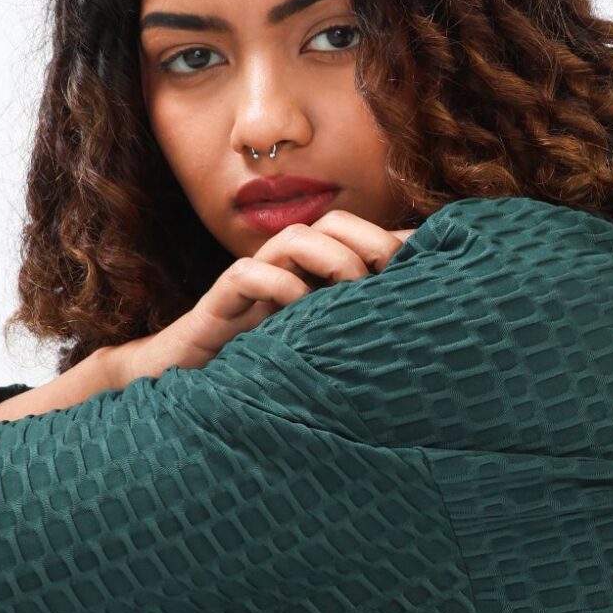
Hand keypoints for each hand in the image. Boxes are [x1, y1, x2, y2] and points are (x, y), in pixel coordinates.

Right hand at [112, 210, 421, 383]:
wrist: (187, 389)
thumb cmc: (263, 371)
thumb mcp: (322, 349)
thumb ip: (360, 325)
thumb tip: (419, 317)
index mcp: (315, 278)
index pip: (359, 236)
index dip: (393, 240)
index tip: (426, 266)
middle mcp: (287, 273)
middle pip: (330, 223)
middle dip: (369, 238)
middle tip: (393, 272)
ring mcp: (253, 285)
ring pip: (293, 238)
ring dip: (330, 255)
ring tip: (352, 287)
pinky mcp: (220, 306)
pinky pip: (246, 274)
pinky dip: (277, 283)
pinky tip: (300, 308)